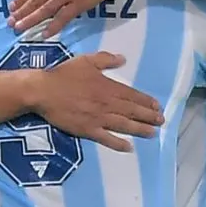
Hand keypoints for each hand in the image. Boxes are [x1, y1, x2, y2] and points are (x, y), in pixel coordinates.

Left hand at [8, 0, 128, 35]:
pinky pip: (63, 17)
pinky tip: (45, 33)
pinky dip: (53, 26)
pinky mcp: (80, 2)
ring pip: (45, 10)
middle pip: (35, 0)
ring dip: (31, 20)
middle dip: (21, 13)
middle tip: (10, 23)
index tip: (12, 7)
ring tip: (20, 29)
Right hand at [31, 51, 163, 151]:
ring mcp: (99, 118)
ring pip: (124, 125)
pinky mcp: (88, 129)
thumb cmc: (64, 74)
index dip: (146, 101)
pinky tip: (129, 147)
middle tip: (162, 121)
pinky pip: (107, 138)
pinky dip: (119, 143)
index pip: (132, 95)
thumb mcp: (86, 60)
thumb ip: (106, 59)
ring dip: (140, 129)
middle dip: (149, 116)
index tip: (158, 106)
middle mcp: (108, 104)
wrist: (44, 91)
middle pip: (133, 111)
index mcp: (108, 87)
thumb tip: (123, 59)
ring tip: (153, 133)